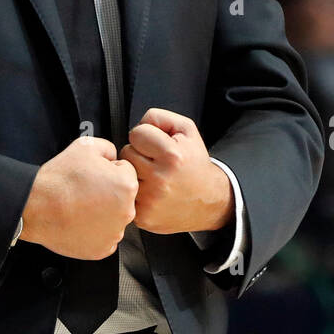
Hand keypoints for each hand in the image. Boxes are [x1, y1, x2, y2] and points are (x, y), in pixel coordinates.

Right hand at [20, 136, 137, 260]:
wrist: (37, 206)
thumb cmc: (59, 180)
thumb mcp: (86, 146)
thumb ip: (109, 148)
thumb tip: (114, 157)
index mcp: (126, 185)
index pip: (126, 172)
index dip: (109, 170)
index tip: (95, 175)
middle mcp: (126, 211)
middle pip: (123, 197)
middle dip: (109, 193)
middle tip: (86, 190)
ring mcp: (114, 233)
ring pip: (114, 218)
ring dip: (103, 212)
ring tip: (81, 206)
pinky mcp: (102, 249)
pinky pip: (105, 236)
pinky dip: (95, 231)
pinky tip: (80, 221)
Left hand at [120, 108, 232, 234]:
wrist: (209, 200)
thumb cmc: (194, 163)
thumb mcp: (186, 130)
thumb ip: (160, 117)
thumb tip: (138, 124)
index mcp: (172, 155)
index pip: (136, 133)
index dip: (146, 136)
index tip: (156, 145)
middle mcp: (160, 179)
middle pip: (126, 152)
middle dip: (139, 153)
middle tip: (155, 160)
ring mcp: (151, 200)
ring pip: (124, 173)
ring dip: (135, 172)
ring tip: (153, 175)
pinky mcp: (144, 216)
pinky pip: (126, 194)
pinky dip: (135, 192)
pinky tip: (151, 192)